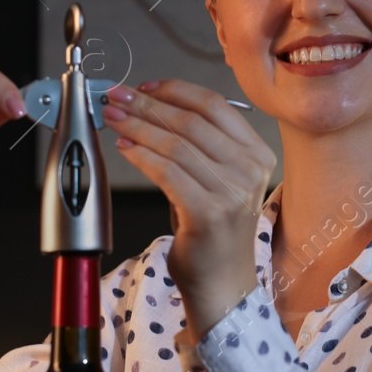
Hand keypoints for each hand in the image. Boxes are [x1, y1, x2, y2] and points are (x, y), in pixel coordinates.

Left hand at [101, 78, 275, 341]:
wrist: (222, 285)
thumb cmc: (213, 233)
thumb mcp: (216, 180)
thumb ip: (197, 145)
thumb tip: (150, 107)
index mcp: (258, 154)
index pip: (215, 105)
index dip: (175, 90)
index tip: (144, 86)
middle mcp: (251, 170)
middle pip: (191, 121)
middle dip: (147, 105)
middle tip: (117, 97)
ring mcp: (233, 192)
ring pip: (176, 143)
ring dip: (138, 126)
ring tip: (114, 118)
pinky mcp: (209, 212)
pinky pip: (167, 171)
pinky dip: (141, 154)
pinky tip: (124, 146)